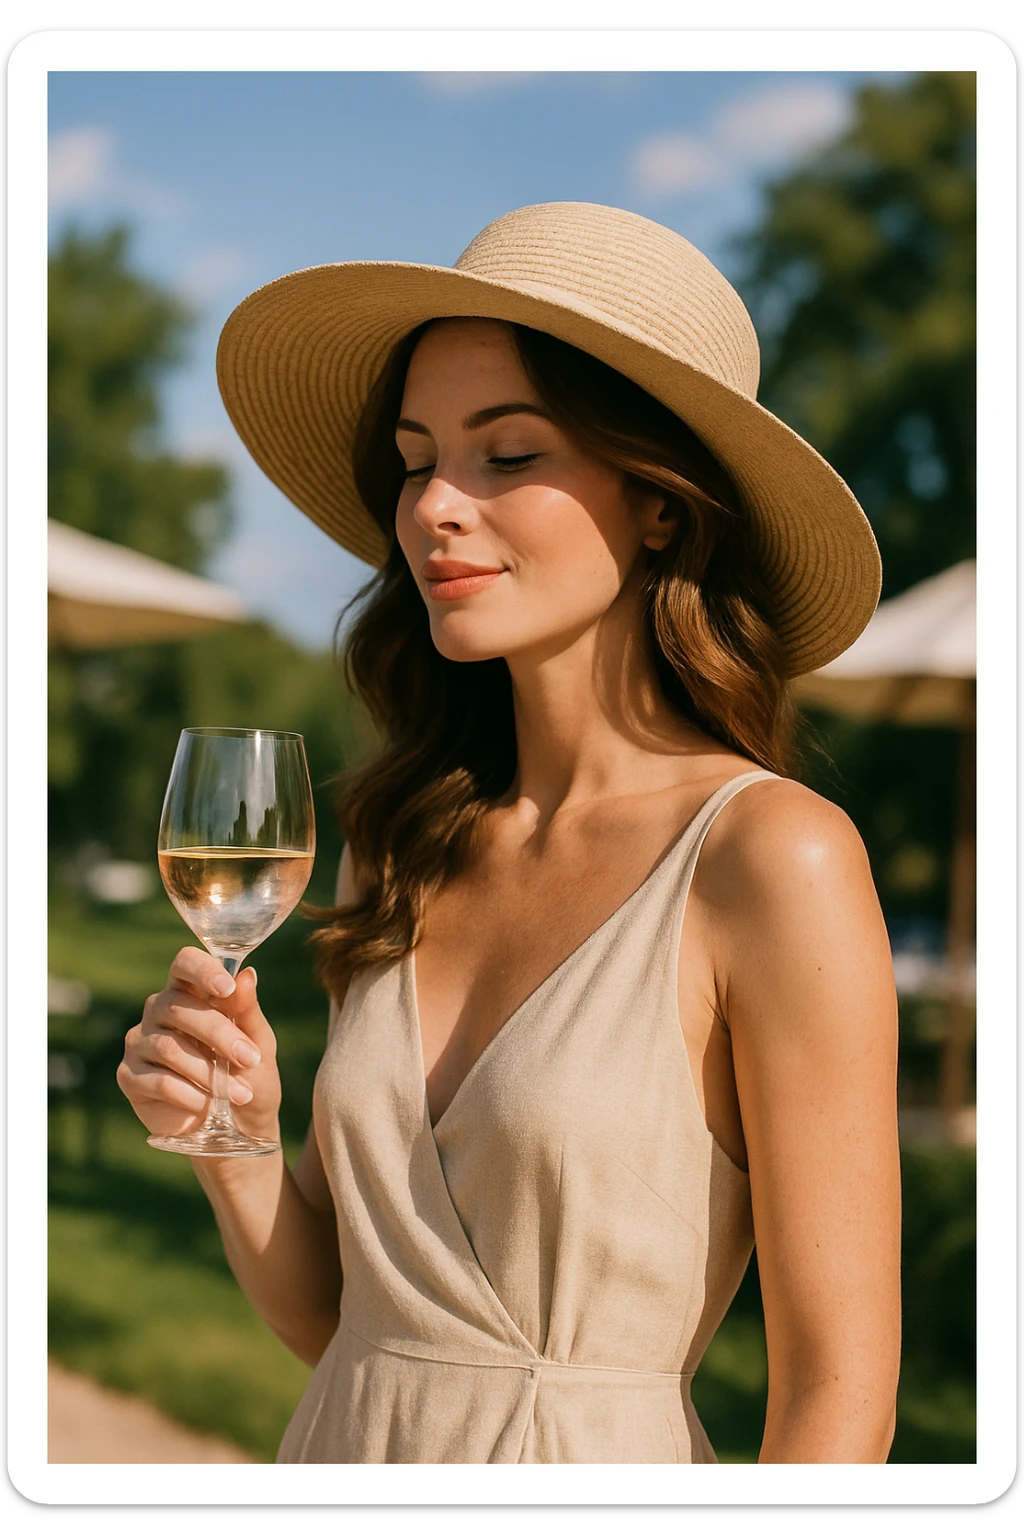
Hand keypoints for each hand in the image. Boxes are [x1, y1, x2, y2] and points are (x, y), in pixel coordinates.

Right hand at [117, 948, 281, 1146]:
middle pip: (178, 1007)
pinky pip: (158, 1080)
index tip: (227, 988)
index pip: (185, 963)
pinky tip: (209, 1106)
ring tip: (240, 1093)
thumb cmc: (248, 1072)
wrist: (239, 1123)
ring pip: (169, 1047)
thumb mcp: (258, 1041)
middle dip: (220, 1034)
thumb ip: (247, 1010)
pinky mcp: (129, 1076)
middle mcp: (158, 1010)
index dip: (203, 970)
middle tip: (250, 1058)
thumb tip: (246, 975)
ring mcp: (139, 1041)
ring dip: (209, 1072)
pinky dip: (190, 1095)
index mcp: (190, 991)